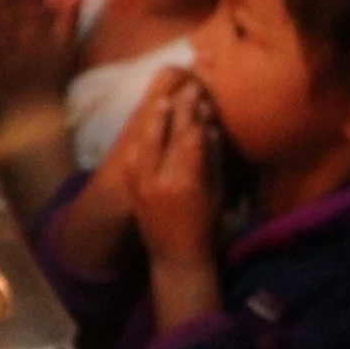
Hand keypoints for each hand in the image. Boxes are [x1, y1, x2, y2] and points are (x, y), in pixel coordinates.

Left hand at [122, 70, 221, 267]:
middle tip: (189, 89)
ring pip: (148, 142)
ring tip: (164, 101)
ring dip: (157, 119)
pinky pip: (135, 158)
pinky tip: (147, 127)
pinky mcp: (133, 189)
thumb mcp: (216, 193)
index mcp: (186, 179)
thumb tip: (209, 127)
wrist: (176, 258)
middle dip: (181, 109)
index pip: (191, 137)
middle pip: (171, 134)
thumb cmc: (206, 228)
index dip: (198, 115)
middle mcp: (161, 177)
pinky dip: (143, 141)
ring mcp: (143, 183)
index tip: (204, 97)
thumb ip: (211, 159)